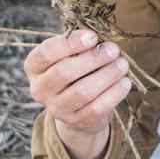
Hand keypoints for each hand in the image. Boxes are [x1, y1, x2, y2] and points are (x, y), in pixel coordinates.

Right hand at [24, 30, 131, 158]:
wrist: (79, 107)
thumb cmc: (76, 70)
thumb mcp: (71, 54)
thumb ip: (80, 44)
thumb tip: (100, 41)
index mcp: (34, 67)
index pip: (46, 53)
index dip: (70, 43)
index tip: (93, 37)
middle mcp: (39, 89)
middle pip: (64, 72)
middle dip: (93, 59)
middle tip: (113, 50)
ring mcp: (56, 108)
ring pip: (82, 92)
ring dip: (107, 75)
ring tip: (122, 65)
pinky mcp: (75, 121)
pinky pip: (96, 108)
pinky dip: (114, 93)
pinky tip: (125, 82)